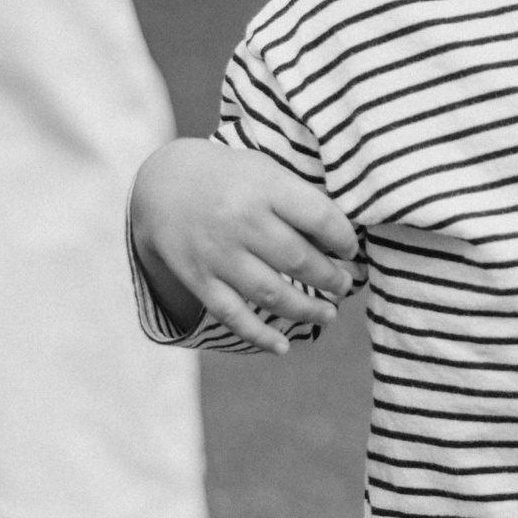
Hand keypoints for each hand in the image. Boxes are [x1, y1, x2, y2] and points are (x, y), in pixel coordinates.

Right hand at [131, 137, 359, 352]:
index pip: (318, 216)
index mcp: (263, 186)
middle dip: (331, 278)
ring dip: (306, 310)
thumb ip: (299, 201)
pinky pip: (232, 315)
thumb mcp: (265, 172)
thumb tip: (342, 242)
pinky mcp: (200, 279)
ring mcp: (218, 253)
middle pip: (298, 259)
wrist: (166, 185)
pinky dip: (259, 336)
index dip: (343, 238)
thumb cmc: (231, 178)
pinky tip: (283, 346)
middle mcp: (240, 220)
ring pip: (270, 293)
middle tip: (345, 285)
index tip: (351, 249)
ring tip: (329, 314)